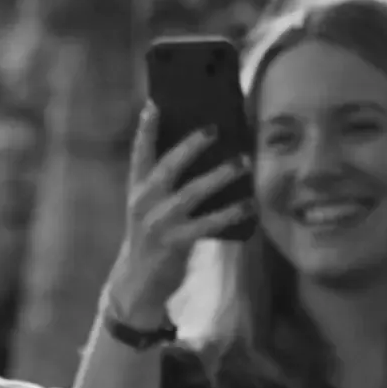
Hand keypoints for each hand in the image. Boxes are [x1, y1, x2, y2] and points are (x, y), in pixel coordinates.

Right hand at [105, 104, 252, 327]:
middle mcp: (143, 203)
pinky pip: (208, 223)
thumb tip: (208, 154)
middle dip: (190, 146)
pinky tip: (249, 203)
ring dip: (220, 175)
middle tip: (214, 128)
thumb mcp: (151, 208)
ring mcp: (158, 224)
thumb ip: (168, 184)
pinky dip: (231, 212)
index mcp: (136, 190)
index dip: (146, 129)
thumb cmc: (152, 238)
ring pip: (192, 193)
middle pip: (167, 167)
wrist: (137, 283)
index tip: (154, 104)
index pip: (139, 153)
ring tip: (244, 160)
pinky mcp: (175, 243)